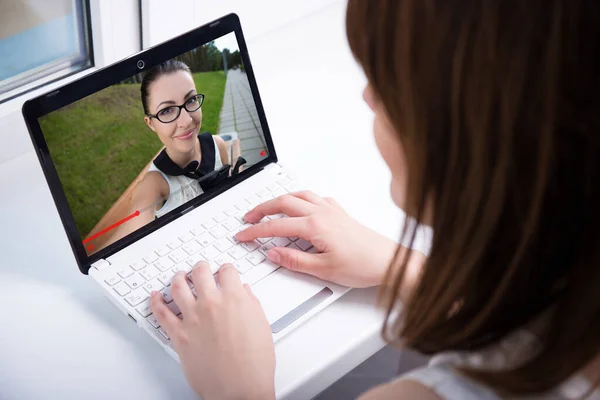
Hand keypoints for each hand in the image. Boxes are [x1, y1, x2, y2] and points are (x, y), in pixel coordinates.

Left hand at [150, 263, 274, 399]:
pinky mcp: (179, 335)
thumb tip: (244, 293)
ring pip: (178, 286)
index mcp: (235, 299)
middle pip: (200, 272)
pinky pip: (161, 313)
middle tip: (202, 268)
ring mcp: (192, 318)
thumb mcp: (261, 326)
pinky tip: (156, 296)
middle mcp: (211, 304)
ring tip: (179, 276)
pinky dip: (156, 301)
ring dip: (178, 277)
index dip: (227, 269)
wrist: (240, 389)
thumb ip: (251, 304)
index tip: (225, 271)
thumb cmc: (254, 363)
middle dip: (202, 267)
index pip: (227, 271)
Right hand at [235, 191, 399, 287]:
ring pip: (298, 195)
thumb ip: (294, 260)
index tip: (242, 235)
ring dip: (279, 200)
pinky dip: (300, 198)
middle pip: (283, 202)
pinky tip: (300, 206)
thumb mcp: (323, 270)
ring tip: (268, 208)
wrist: (388, 260)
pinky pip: (314, 197)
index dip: (255, 231)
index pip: (276, 226)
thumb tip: (273, 253)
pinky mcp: (340, 212)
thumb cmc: (362, 265)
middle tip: (248, 218)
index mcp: (315, 226)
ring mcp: (331, 210)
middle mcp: (322, 212)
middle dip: (261, 209)